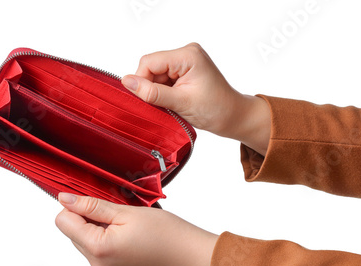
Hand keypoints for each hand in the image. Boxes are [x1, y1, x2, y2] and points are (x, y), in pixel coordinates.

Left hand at [55, 192, 217, 265]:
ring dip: (99, 228)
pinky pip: (98, 250)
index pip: (63, 222)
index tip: (97, 201)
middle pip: (73, 232)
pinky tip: (129, 235)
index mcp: (98, 249)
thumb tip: (65, 199)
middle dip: (89, 218)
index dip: (77, 207)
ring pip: (85, 240)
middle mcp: (97, 265)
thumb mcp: (125, 212)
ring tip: (126, 225)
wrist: (189, 255)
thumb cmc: (166, 233)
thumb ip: (91, 206)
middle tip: (118, 214)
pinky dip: (107, 238)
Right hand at [121, 42, 270, 154]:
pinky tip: (173, 102)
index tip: (143, 100)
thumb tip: (127, 82)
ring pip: (155, 75)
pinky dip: (163, 93)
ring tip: (172, 105)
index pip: (150, 62)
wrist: (233, 117)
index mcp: (188, 55)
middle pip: (151, 67)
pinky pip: (163, 80)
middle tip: (162, 105)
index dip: (141, 81)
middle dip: (151, 88)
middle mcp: (186, 53)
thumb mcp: (181, 103)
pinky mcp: (184, 71)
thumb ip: (152, 92)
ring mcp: (185, 62)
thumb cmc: (216, 109)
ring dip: (157, 92)